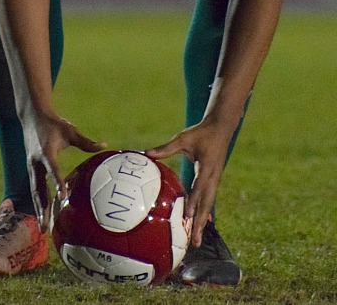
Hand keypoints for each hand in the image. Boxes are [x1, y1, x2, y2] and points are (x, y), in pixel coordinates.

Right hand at [23, 113, 106, 231]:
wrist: (32, 117)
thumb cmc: (54, 124)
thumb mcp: (70, 130)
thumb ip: (86, 142)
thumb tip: (105, 147)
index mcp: (47, 152)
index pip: (53, 170)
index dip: (58, 183)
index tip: (64, 196)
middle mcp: (36, 162)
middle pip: (38, 189)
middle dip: (42, 208)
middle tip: (46, 226)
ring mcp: (31, 167)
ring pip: (35, 192)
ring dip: (38, 210)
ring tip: (42, 228)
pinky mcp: (31, 169)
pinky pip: (35, 188)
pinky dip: (38, 202)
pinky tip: (42, 215)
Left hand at [146, 121, 230, 246]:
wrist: (222, 128)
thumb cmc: (201, 132)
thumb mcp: (183, 138)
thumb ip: (166, 148)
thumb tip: (146, 153)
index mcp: (206, 167)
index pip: (199, 187)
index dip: (193, 202)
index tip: (187, 215)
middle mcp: (213, 177)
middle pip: (206, 203)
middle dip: (200, 222)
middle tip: (195, 240)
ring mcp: (215, 180)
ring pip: (209, 204)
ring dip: (203, 221)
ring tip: (197, 239)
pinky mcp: (214, 180)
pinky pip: (209, 199)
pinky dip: (204, 212)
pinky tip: (201, 223)